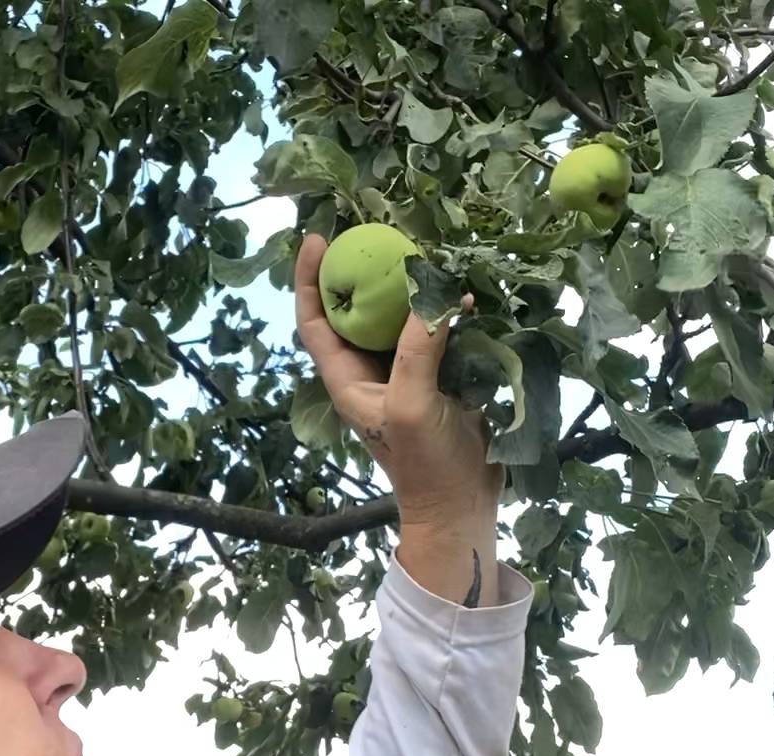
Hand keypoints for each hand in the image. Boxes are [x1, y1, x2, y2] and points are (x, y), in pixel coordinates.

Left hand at [295, 233, 502, 604]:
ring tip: (425, 248)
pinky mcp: (441, 378)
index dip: (310, 280)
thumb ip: (417, 350)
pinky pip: (437, 332)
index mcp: (347, 379)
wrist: (463, 507)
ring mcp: (407, 374)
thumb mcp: (412, 405)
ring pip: (400, 318)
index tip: (319, 237)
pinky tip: (464, 285)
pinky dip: (446, 309)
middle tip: (380, 230)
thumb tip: (433, 297)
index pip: (315, 321)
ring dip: (410, 287)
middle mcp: (372, 372)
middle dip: (365, 270)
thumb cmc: (424, 465)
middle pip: (357, 310)